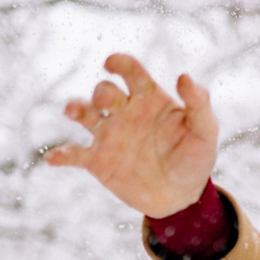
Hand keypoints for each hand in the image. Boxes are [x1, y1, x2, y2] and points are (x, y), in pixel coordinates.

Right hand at [45, 54, 218, 218]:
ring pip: (84, 114)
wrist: (181, 196)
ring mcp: (109, 135)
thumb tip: (184, 76)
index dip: (119, 62)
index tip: (112, 64)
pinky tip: (54, 158)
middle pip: (104, 92)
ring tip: (72, 111)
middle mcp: (124, 112)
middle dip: (101, 93)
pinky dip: (61, 155)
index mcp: (148, 98)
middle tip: (106, 104)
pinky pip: (75, 154)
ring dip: (75, 108)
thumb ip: (198, 103)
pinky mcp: (98, 161)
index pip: (130, 71)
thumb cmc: (195, 158)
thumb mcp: (204, 132)